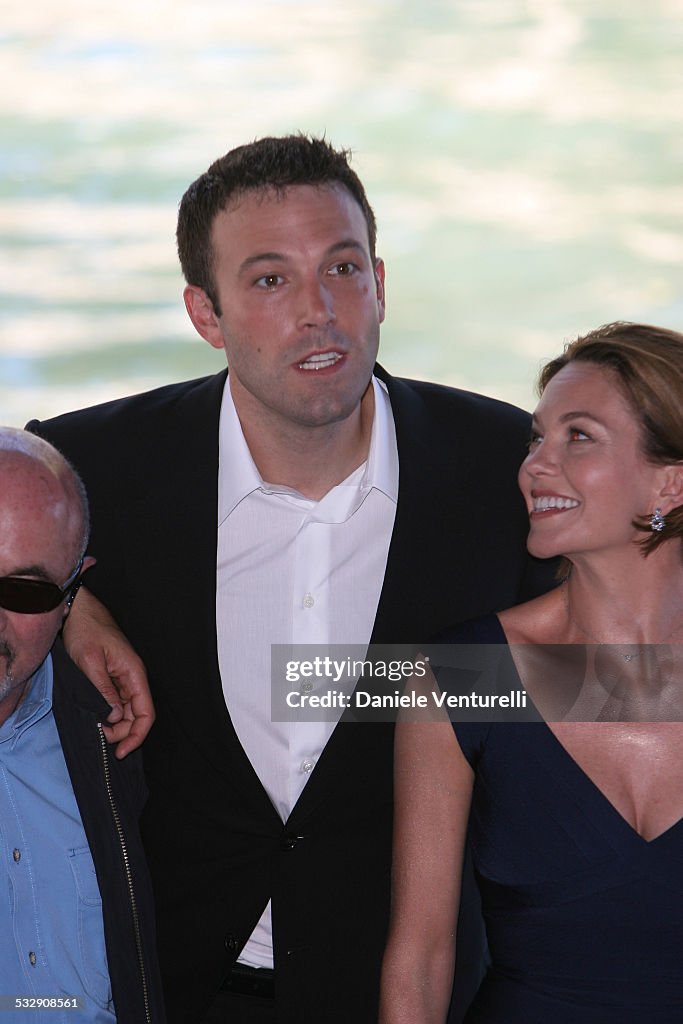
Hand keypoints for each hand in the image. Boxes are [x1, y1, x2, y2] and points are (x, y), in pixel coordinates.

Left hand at [62, 586, 154, 757]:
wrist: (76, 611)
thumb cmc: (86, 630)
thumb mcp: (90, 663)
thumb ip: (103, 691)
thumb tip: (113, 717)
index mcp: (134, 673)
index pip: (146, 712)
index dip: (137, 735)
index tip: (120, 751)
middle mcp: (133, 677)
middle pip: (137, 715)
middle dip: (122, 731)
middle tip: (100, 738)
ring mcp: (123, 677)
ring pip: (126, 710)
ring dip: (114, 723)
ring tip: (95, 728)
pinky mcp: (112, 676)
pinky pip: (115, 700)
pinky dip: (107, 712)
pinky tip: (95, 716)